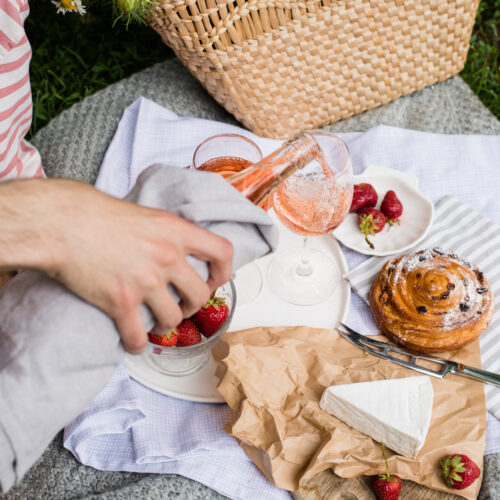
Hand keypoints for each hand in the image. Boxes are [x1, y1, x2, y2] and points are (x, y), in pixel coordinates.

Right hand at [0, 178, 232, 353]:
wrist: (62, 223)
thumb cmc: (99, 214)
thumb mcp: (147, 214)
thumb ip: (170, 234)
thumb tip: (183, 251)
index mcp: (176, 231)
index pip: (222, 252)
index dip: (224, 271)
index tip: (215, 280)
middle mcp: (166, 257)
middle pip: (200, 294)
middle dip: (193, 305)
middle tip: (182, 305)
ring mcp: (145, 281)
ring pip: (173, 319)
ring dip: (167, 325)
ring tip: (158, 321)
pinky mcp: (120, 301)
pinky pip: (138, 336)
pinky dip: (138, 343)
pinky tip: (134, 341)